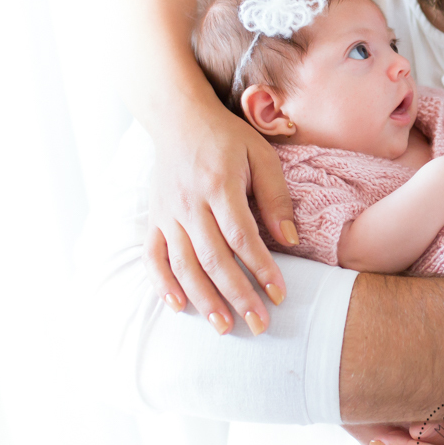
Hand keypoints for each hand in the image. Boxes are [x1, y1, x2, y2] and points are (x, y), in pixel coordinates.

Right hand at [143, 102, 292, 334]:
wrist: (179, 118)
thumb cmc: (229, 138)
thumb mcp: (262, 156)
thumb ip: (276, 197)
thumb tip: (290, 240)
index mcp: (219, 185)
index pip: (242, 237)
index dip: (261, 268)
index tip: (279, 295)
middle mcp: (190, 203)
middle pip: (214, 258)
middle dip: (237, 295)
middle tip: (258, 325)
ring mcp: (167, 212)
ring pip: (183, 264)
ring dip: (203, 298)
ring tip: (223, 326)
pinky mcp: (153, 217)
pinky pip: (152, 256)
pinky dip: (162, 283)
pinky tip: (179, 306)